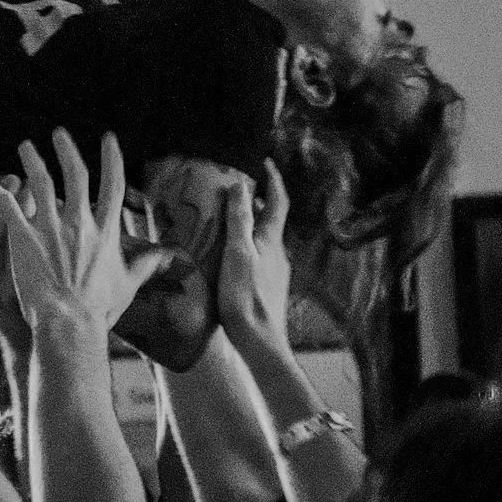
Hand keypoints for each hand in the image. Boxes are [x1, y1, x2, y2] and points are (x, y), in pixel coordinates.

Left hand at [0, 131, 166, 333]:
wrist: (70, 323)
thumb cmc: (99, 308)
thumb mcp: (127, 284)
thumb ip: (145, 265)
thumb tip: (166, 257)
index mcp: (105, 232)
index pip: (112, 186)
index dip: (112, 159)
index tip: (108, 138)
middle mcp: (78, 224)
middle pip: (74, 176)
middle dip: (66, 151)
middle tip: (58, 133)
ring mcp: (50, 229)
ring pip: (40, 183)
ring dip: (32, 161)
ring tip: (25, 146)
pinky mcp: (23, 238)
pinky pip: (5, 206)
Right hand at [216, 162, 293, 351]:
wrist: (259, 340)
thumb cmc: (245, 295)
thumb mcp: (237, 253)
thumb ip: (239, 220)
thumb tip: (242, 185)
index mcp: (271, 240)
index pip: (277, 202)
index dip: (273, 180)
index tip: (264, 162)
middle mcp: (277, 252)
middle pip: (269, 219)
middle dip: (255, 200)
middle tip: (233, 189)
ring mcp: (274, 270)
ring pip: (261, 238)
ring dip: (247, 223)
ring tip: (223, 218)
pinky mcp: (265, 286)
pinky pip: (256, 255)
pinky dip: (243, 244)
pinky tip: (225, 252)